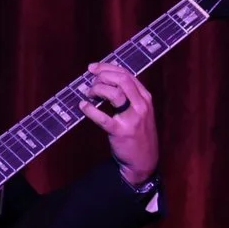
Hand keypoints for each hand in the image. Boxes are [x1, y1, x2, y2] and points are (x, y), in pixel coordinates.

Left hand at [78, 61, 159, 186]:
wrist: (144, 160)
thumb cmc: (139, 133)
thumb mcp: (140, 111)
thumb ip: (130, 96)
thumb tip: (106, 79)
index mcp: (145, 98)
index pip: (127, 75)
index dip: (108, 68)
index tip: (93, 68)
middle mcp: (141, 106)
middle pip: (122, 80)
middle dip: (102, 76)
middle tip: (90, 82)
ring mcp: (132, 119)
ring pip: (115, 94)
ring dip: (97, 90)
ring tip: (89, 95)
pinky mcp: (120, 132)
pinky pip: (102, 117)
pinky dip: (90, 110)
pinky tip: (83, 106)